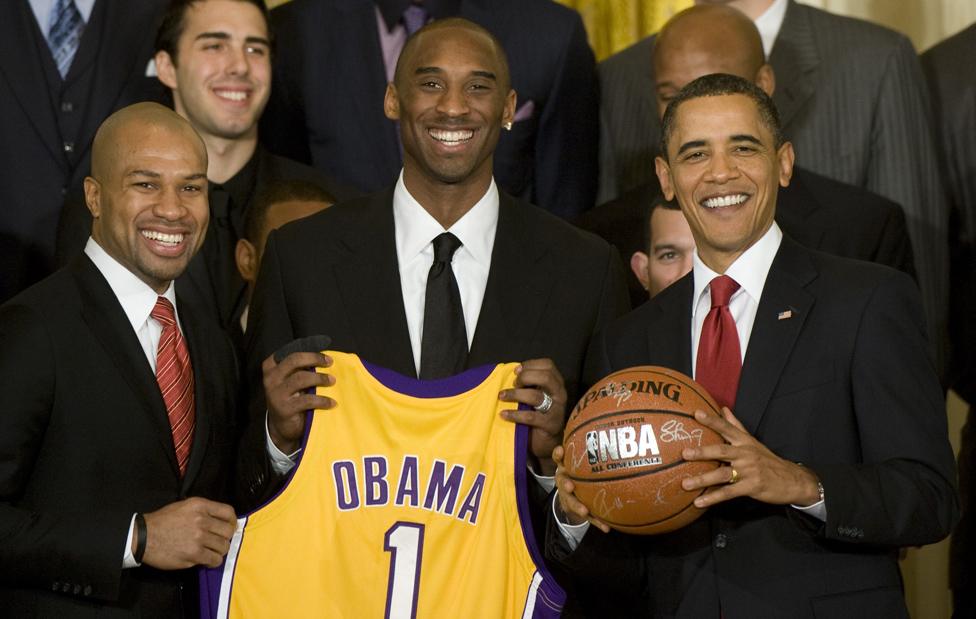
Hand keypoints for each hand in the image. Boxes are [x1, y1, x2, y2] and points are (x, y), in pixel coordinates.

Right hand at [140, 498, 236, 569]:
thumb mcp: (184, 506)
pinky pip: (214, 559)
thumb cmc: (162, 521)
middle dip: (225, 538)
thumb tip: (221, 521)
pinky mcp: (194, 554)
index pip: (228, 512)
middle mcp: (201, 520)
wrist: (143, 537)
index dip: (232, 521)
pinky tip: (206, 559)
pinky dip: (212, 561)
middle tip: (218, 541)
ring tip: (211, 551)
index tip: (229, 527)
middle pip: (228, 531)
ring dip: (219, 551)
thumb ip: (203, 511)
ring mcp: (198, 538)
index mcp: (200, 505)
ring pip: (223, 547)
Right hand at [263, 351, 334, 453]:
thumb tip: (326, 357)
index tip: (324, 348)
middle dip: (314, 358)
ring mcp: (276, 394)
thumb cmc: (292, 397)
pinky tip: (331, 402)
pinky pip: (307, 400)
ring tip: (332, 381)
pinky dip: (322, 400)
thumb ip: (302, 368)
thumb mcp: (293, 380)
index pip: (289, 352)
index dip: (307, 348)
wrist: (282, 426)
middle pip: (293, 360)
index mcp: (271, 367)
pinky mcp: (284, 409)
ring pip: (300, 378)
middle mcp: (271, 378)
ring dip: (320, 378)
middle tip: (330, 362)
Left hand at [498, 358, 566, 474]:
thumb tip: (512, 372)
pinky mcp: (551, 425)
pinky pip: (531, 417)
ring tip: (502, 396)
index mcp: (556, 383)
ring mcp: (557, 409)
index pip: (548, 365)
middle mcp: (559, 394)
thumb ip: (528, 383)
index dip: (530, 365)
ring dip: (515, 394)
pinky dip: (514, 414)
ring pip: (536, 396)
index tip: (516, 371)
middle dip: (525, 377)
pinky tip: (503, 414)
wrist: (545, 441)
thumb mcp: (533, 394)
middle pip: (546, 377)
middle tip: (513, 384)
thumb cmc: (536, 413)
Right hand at [553, 445, 609, 532]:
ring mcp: (568, 497)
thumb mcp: (583, 462)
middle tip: (569, 485)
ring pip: (570, 501)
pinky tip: (607, 528)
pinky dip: (597, 522)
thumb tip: (616, 432)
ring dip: (577, 505)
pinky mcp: (577, 511)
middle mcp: (564, 481)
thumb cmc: (581, 474)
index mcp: (565, 468)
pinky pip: (587, 517)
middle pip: (561, 481)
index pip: (559, 459)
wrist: (572, 497)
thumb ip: (594, 450)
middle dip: (565, 483)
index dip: (559, 455)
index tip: (561, 451)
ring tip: (584, 510)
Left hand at [680, 407, 821, 507]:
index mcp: (744, 442)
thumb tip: (723, 408)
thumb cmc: (767, 459)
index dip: (712, 420)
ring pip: (722, 474)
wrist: (792, 480)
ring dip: (703, 479)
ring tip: (685, 483)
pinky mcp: (751, 487)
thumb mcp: (752, 441)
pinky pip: (729, 493)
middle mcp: (746, 454)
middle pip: (722, 451)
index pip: (727, 428)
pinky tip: (699, 502)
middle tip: (684, 453)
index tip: (697, 413)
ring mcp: (749, 471)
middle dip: (703, 452)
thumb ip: (736, 425)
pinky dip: (713, 498)